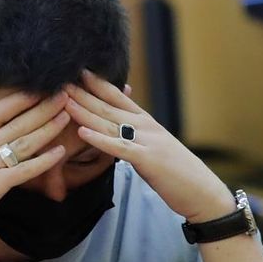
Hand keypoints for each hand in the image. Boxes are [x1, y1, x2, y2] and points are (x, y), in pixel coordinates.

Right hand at [0, 92, 69, 247]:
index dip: (18, 99)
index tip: (38, 88)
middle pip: (16, 123)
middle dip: (41, 108)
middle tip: (62, 94)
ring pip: (23, 142)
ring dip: (47, 128)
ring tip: (66, 116)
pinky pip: (24, 170)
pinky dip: (44, 160)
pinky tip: (60, 152)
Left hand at [65, 71, 234, 223]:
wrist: (202, 191)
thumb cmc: (178, 172)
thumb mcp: (155, 146)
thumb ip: (137, 134)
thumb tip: (121, 126)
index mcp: (146, 122)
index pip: (117, 96)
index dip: (96, 83)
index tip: (77, 70)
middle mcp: (145, 126)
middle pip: (107, 106)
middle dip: (82, 93)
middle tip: (60, 79)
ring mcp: (146, 141)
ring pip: (109, 123)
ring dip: (84, 111)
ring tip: (64, 100)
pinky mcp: (147, 160)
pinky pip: (119, 148)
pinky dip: (99, 139)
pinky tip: (82, 132)